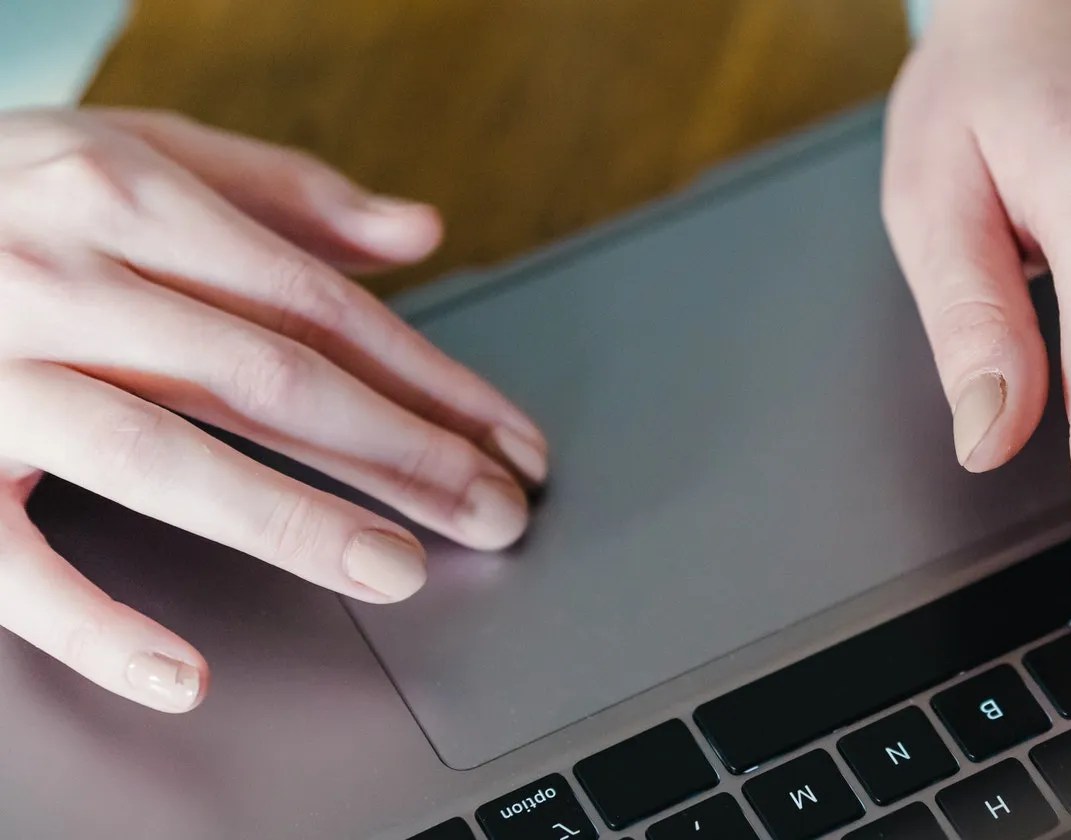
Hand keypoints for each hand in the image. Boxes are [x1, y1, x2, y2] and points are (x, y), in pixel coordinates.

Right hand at [0, 109, 547, 712]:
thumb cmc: (1, 196)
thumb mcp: (134, 153)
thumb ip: (282, 193)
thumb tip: (418, 234)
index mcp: (127, 199)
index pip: (320, 305)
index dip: (430, 379)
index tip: (506, 438)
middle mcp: (61, 278)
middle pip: (268, 378)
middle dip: (401, 453)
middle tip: (493, 513)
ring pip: (162, 456)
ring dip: (292, 522)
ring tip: (396, 571)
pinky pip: (9, 562)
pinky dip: (93, 624)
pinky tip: (183, 673)